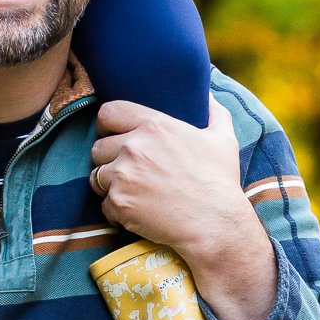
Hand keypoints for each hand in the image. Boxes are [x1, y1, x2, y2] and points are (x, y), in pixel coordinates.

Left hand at [89, 99, 277, 319]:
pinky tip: (136, 212)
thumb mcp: (223, 138)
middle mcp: (133, 147)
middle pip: (98, 146)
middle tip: (127, 170)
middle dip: (109, 158)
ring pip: (96, 175)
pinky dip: (116, 210)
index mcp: (154, 126)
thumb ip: (213, 111)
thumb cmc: (220, 181)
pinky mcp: (119, 203)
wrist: (215, 224)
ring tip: (131, 192)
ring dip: (109, 184)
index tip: (114, 134)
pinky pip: (103, 204)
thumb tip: (208, 94)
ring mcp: (123, 176)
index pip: (108, 113)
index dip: (107, 124)